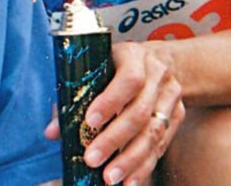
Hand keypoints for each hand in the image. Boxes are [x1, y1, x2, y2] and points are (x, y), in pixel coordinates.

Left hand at [45, 41, 183, 185]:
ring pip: (154, 132)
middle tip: (92, 160)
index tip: (90, 122)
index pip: (128, 79)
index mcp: (134, 56)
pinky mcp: (177, 115)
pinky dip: (145, 165)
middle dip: (114, 140)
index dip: (110, 101)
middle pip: (140, 112)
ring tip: (110, 177)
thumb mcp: (96, 68)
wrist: (157, 61)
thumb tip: (52, 131)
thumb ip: (73, 96)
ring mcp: (170, 95)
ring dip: (130, 160)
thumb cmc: (117, 64)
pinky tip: (130, 180)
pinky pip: (162, 144)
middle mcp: (157, 74)